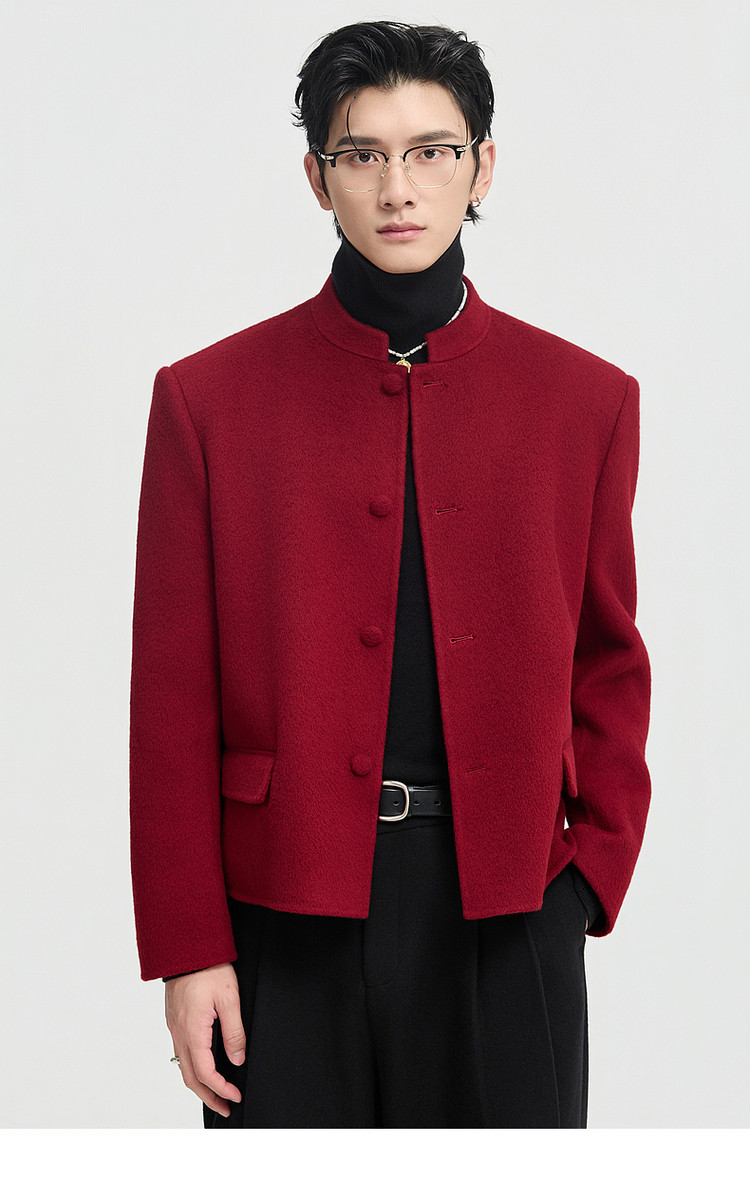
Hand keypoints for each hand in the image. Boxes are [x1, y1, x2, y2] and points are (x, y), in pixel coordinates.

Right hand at [165, 962, 245, 1117]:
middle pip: (189, 1077)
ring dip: (199, 1083)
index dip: (221, 1088)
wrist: (187, 946)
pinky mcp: (174, 1019)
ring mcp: (174, 1026)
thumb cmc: (209, 967)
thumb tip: (237, 1059)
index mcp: (193, 1030)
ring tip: (215, 1093)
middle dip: (208, 1096)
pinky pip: (180, 1051)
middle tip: (225, 1107)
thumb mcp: (230, 998)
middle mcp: (179, 1032)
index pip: (205, 1072)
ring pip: (183, 1065)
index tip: (236, 1095)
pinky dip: (192, 1066)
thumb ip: (234, 1031)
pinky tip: (203, 1065)